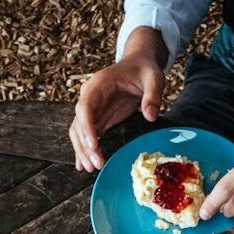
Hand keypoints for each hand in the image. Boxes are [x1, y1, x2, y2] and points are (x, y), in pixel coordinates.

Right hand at [70, 27, 167, 171]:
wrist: (139, 65)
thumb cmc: (145, 70)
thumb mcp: (154, 78)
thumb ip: (153, 95)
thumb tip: (150, 116)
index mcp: (99, 85)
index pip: (85, 107)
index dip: (87, 126)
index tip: (94, 144)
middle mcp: (90, 97)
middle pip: (79, 123)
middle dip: (85, 145)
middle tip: (97, 164)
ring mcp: (92, 109)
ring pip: (79, 132)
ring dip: (83, 150)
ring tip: (91, 168)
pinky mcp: (98, 118)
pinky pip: (86, 134)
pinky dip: (84, 149)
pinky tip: (83, 165)